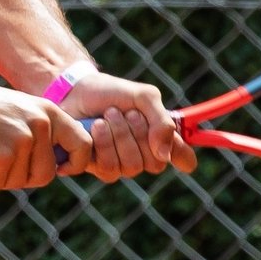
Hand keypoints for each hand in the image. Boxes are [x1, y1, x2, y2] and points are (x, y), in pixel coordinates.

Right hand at [0, 73, 92, 189]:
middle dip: (24, 176)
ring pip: (20, 181)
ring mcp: (21, 140)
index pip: (83, 144)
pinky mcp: (0, 156)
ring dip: (0, 177)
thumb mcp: (18, 109)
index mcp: (48, 111)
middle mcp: (40, 125)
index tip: (62, 169)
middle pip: (46, 174)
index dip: (75, 163)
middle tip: (1, 162)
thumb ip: (40, 131)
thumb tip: (57, 165)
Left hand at [58, 70, 198, 181]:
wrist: (75, 91)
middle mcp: (144, 155)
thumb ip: (162, 121)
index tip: (170, 144)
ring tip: (108, 115)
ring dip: (120, 135)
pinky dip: (103, 142)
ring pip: (132, 167)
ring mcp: (121, 164)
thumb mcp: (143, 97)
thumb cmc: (111, 93)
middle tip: (128, 113)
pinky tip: (95, 127)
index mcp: (160, 137)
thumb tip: (165, 154)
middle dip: (140, 133)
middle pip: (156, 163)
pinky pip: (109, 168)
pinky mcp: (98, 168)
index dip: (183, 157)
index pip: (184, 159)